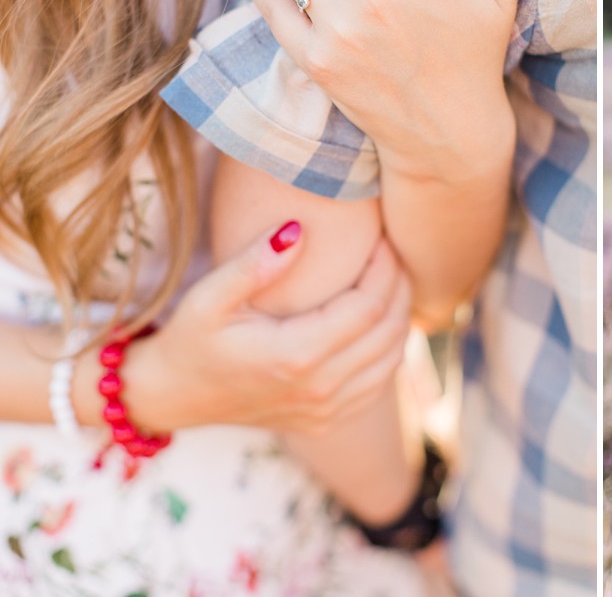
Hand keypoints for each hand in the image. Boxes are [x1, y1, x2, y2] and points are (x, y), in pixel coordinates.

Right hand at [123, 224, 409, 433]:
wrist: (172, 396)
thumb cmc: (190, 339)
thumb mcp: (209, 297)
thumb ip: (254, 264)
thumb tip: (298, 230)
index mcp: (295, 356)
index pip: (369, 306)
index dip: (385, 268)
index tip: (385, 237)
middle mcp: (318, 389)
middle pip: (389, 331)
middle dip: (401, 286)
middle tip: (396, 251)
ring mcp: (325, 411)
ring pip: (392, 359)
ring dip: (401, 316)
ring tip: (393, 278)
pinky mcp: (326, 421)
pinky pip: (379, 384)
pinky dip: (390, 349)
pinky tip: (381, 320)